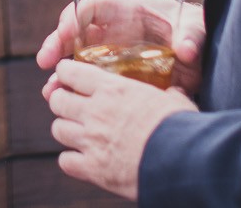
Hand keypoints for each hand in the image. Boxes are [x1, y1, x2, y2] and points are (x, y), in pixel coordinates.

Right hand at [36, 0, 205, 97]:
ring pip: (77, 59)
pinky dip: (75, 90)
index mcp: (128, 10)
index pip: (94, 6)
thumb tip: (186, 50)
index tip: (66, 31)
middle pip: (76, 31)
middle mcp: (114, 31)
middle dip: (57, 43)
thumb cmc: (195, 30)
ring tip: (50, 92)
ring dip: (61, 73)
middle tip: (46, 61)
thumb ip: (192, 36)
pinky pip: (89, 81)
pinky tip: (65, 102)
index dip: (76, 15)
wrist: (203, 56)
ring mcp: (112, 54)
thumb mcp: (196, 28)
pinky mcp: (116, 77)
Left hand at [41, 59, 193, 199]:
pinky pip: (65, 161)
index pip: (70, 72)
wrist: (183, 162)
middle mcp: (95, 111)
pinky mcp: (93, 168)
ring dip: (66, 130)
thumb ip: (167, 94)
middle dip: (61, 101)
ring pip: (57, 129)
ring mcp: (91, 140)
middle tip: (70, 105)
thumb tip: (174, 92)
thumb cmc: (181, 127)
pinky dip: (71, 160)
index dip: (65, 73)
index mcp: (113, 89)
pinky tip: (82, 159)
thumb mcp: (175, 100)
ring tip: (77, 132)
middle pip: (57, 100)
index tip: (68, 76)